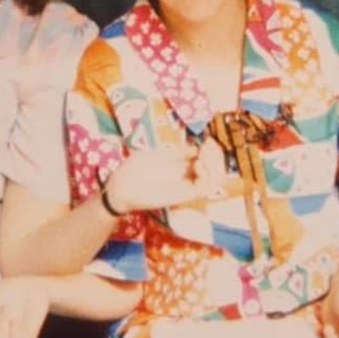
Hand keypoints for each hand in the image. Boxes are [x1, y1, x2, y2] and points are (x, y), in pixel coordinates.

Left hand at [104, 139, 225, 213]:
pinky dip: (206, 175)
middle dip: (218, 157)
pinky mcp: (181, 196)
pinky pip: (203, 189)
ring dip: (215, 166)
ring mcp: (186, 188)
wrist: (121, 185)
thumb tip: (196, 147)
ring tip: (203, 156)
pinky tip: (198, 164)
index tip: (208, 141)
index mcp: (183, 168)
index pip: (209, 163)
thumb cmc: (136, 169)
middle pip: (216, 172)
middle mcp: (188, 178)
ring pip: (214, 181)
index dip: (214, 152)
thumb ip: (179, 153)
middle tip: (209, 146)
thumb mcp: (160, 155)